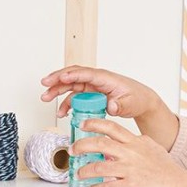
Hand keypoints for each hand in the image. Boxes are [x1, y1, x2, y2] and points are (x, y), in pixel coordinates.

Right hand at [40, 65, 178, 148]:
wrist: (141, 101)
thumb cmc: (136, 98)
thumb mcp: (130, 103)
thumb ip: (119, 105)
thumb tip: (111, 105)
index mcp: (105, 78)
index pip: (86, 74)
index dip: (72, 75)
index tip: (61, 78)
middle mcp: (96, 80)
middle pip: (73, 76)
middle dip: (57, 79)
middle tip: (45, 85)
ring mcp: (92, 87)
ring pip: (71, 85)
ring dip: (57, 90)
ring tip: (45, 97)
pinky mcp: (91, 94)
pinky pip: (75, 97)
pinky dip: (66, 103)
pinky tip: (61, 112)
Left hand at [73, 118, 186, 186]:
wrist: (178, 186)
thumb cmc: (168, 170)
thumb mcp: (153, 148)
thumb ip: (139, 143)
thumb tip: (132, 139)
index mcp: (135, 142)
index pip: (111, 128)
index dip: (94, 124)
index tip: (83, 123)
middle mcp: (131, 153)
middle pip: (100, 143)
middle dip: (82, 145)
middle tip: (73, 149)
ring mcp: (130, 169)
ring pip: (99, 167)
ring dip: (85, 170)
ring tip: (79, 173)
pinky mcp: (131, 186)